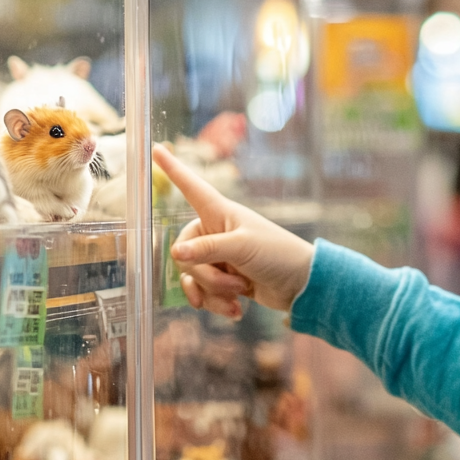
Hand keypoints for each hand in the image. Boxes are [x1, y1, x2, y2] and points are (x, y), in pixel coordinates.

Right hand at [153, 145, 313, 315]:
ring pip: (192, 277)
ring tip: (238, 296)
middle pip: (184, 254)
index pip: (190, 187)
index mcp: (220, 213)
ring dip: (213, 292)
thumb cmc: (278, 255)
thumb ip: (208, 250)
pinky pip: (204, 292)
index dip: (173, 169)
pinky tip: (236, 311)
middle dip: (205, 275)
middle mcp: (214, 232)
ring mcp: (218, 257)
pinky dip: (217, 304)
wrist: (302, 285)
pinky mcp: (223, 279)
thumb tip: (175, 255)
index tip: (157, 148)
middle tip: (235, 284)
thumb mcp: (242, 248)